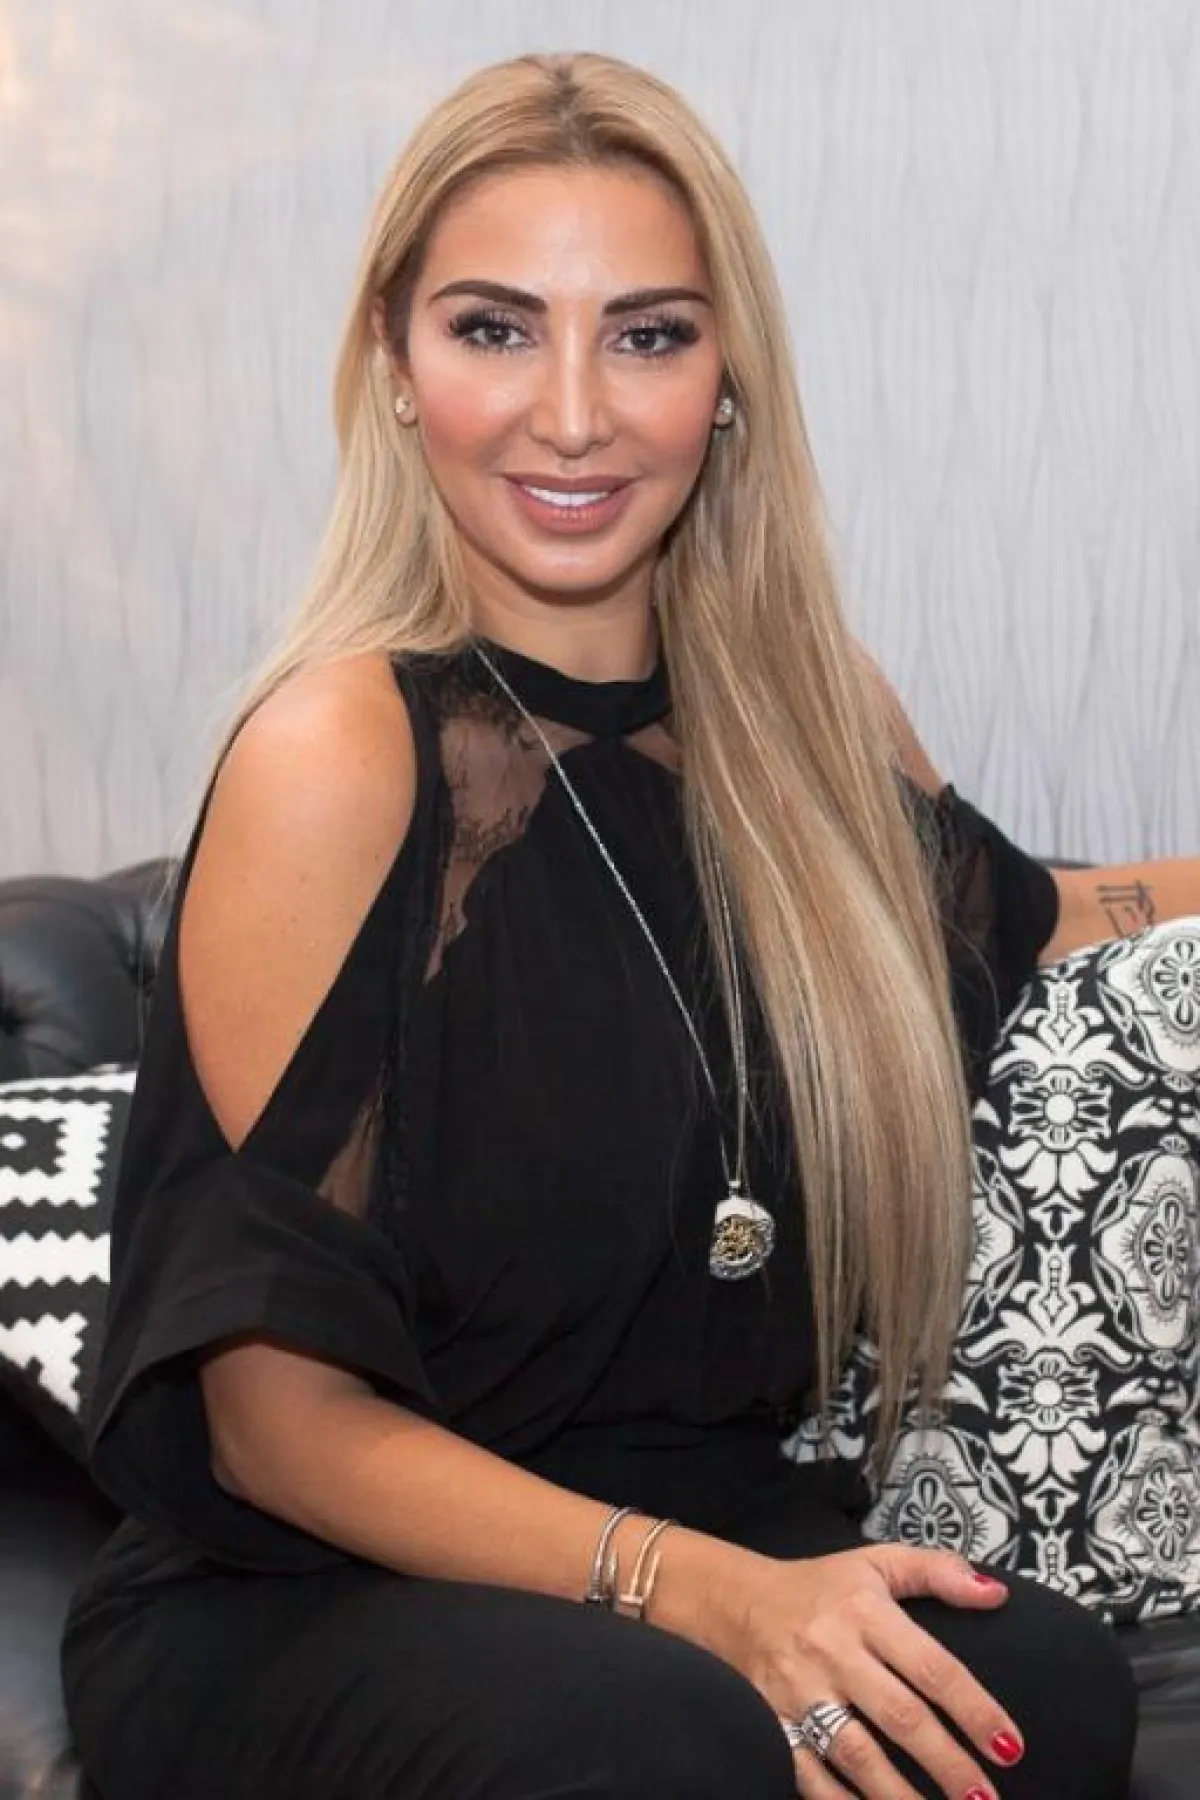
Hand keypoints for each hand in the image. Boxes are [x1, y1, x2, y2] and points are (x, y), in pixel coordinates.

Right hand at [666, 1536, 1023, 1798]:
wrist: (738, 1602)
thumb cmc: (821, 1587)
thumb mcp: (878, 1562)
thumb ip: (938, 1572)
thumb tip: (996, 1593)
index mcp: (865, 1611)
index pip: (931, 1666)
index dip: (974, 1708)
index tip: (1009, 1746)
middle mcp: (834, 1652)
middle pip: (900, 1716)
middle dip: (947, 1761)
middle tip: (985, 1797)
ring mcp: (801, 1694)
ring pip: (857, 1753)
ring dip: (902, 1794)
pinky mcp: (775, 1726)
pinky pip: (810, 1776)